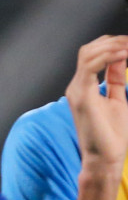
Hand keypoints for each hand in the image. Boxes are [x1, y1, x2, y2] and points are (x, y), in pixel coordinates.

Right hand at [66, 35, 127, 175]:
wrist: (104, 158)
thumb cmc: (111, 135)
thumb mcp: (116, 99)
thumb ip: (115, 79)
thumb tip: (120, 58)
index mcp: (83, 86)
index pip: (92, 54)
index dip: (112, 44)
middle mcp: (77, 86)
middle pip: (89, 50)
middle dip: (113, 41)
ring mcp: (77, 91)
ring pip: (88, 54)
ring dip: (112, 46)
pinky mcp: (82, 97)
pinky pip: (89, 67)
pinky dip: (107, 56)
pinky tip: (124, 55)